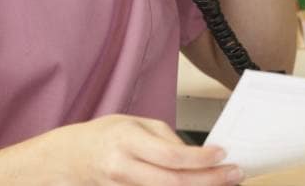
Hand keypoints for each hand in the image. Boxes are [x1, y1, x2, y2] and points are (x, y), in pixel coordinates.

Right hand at [18, 114, 243, 184]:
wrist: (69, 158)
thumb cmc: (105, 136)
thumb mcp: (136, 124)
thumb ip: (166, 139)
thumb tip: (198, 155)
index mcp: (126, 140)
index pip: (170, 155)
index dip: (200, 159)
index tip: (222, 154)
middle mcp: (122, 168)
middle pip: (172, 182)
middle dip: (209, 181)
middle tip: (235, 174)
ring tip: (224, 183)